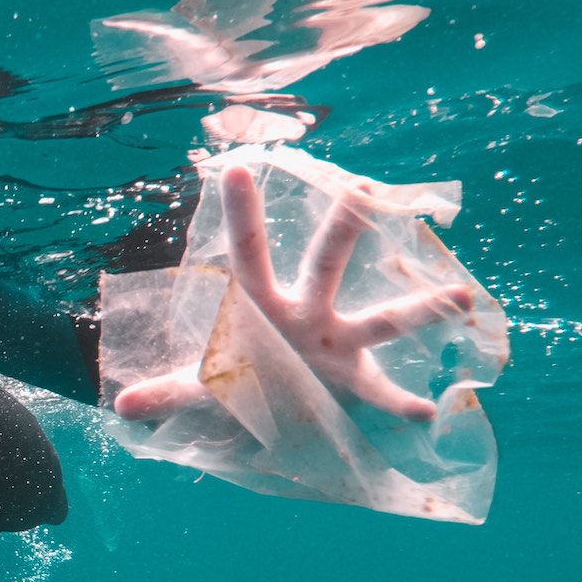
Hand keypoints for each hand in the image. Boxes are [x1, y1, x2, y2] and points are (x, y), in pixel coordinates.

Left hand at [114, 165, 473, 422]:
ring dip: (420, 310)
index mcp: (259, 305)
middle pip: (326, 263)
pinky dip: (402, 404)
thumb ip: (165, 393)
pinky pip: (383, 393)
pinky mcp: (356, 383)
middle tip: (366, 190)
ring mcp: (338, 343)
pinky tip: (425, 412)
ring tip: (460, 297)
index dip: (241, 214)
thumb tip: (120, 406)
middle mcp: (306, 313)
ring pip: (382, 319)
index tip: (234, 168)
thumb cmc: (237, 378)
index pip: (247, 252)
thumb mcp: (199, 387)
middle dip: (345, 229)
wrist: (272, 411)